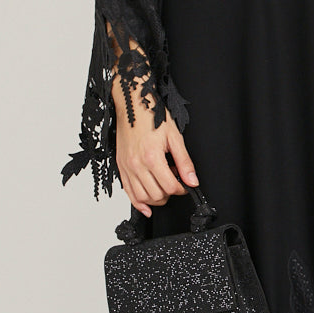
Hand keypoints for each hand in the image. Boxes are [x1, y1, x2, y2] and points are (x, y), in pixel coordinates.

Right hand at [113, 91, 198, 218]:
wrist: (132, 105)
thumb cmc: (152, 117)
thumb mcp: (175, 137)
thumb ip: (184, 162)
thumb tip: (192, 181)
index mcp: (152, 157)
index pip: (170, 186)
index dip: (182, 189)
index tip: (185, 184)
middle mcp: (137, 165)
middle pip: (156, 194)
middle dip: (170, 193)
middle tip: (175, 183)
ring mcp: (127, 168)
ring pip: (142, 197)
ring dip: (156, 199)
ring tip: (163, 189)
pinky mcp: (120, 168)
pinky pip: (128, 193)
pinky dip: (138, 203)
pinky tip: (146, 207)